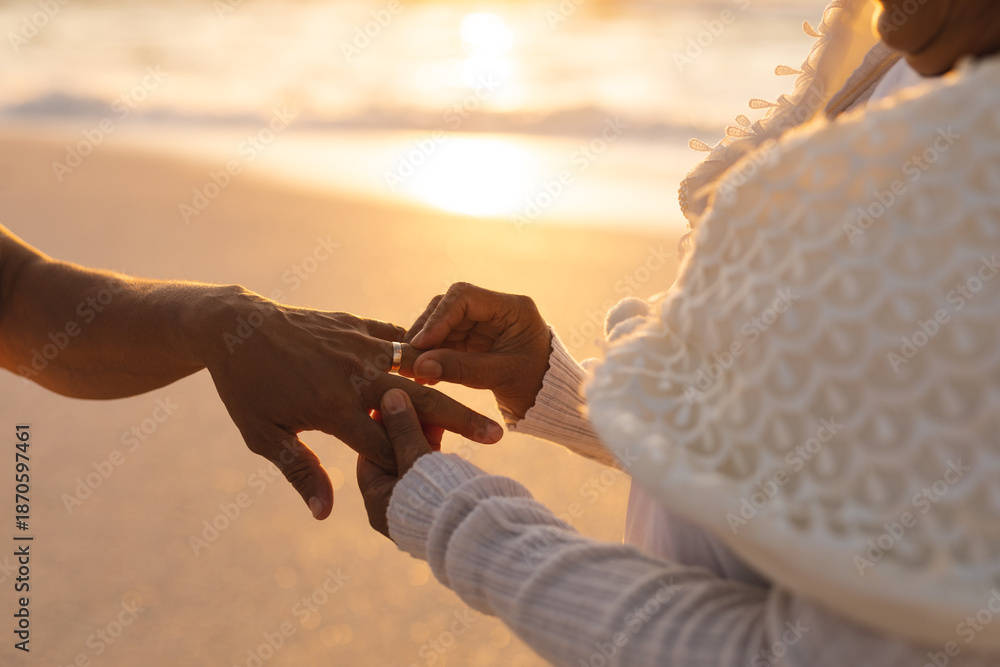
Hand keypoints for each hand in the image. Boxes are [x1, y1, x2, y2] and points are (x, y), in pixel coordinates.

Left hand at [194, 287, 502, 519]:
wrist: (236, 326)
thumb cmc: (246, 388)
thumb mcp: (264, 435)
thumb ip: (300, 472)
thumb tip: (325, 514)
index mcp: (333, 408)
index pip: (385, 445)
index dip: (412, 465)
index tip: (441, 481)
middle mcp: (354, 375)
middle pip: (419, 403)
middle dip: (460, 420)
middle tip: (497, 435)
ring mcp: (359, 346)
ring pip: (418, 370)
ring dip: (450, 387)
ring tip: (483, 400)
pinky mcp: (357, 325)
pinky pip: (398, 338)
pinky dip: (420, 352)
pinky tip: (441, 364)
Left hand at [357, 389, 434, 538]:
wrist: (487, 540)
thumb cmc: (445, 506)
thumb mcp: (417, 465)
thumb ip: (404, 431)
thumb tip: (391, 397)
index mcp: (377, 500)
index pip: (370, 451)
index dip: (380, 422)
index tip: (390, 397)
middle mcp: (392, 503)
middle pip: (392, 452)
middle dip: (405, 425)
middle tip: (411, 396)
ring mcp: (414, 500)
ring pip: (412, 455)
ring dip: (422, 430)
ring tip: (432, 406)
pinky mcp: (436, 496)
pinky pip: (429, 462)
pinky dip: (434, 442)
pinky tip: (444, 421)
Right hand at [404, 283, 550, 421]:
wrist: (550, 401)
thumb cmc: (536, 386)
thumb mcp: (500, 377)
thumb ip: (461, 368)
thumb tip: (419, 365)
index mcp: (512, 308)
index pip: (464, 297)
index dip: (438, 317)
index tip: (420, 343)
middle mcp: (496, 309)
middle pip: (449, 307)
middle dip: (427, 330)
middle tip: (407, 356)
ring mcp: (484, 323)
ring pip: (443, 324)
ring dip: (426, 345)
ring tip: (411, 369)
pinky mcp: (475, 339)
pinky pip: (446, 340)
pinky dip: (433, 355)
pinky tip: (422, 374)